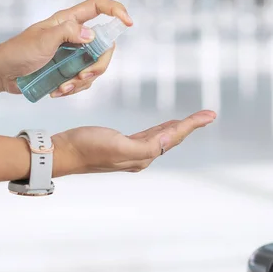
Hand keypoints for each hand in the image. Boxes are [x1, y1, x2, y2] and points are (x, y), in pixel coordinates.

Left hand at [0, 0, 132, 96]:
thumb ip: (67, 33)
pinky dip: (74, 89)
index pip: (98, 7)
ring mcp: (73, 54)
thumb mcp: (42, 40)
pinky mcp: (69, 70)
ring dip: (82, 81)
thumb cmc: (17, 52)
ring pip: (96, 67)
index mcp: (69, 20)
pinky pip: (84, 81)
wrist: (2, 74)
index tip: (128, 23)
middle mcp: (75, 35)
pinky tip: (58, 91)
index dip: (116, 10)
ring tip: (63, 87)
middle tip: (82, 77)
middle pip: (104, 46)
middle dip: (97, 65)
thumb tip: (91, 35)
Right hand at [51, 110, 216, 175]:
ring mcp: (132, 151)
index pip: (174, 138)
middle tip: (208, 115)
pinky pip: (150, 135)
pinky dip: (162, 129)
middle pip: (172, 138)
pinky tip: (166, 126)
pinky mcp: (122, 144)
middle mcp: (142, 156)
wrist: (63, 152)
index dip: (192, 125)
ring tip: (193, 119)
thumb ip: (146, 147)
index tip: (210, 115)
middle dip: (191, 126)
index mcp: (144, 156)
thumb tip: (168, 142)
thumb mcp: (118, 146)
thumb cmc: (87, 148)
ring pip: (163, 137)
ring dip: (178, 127)